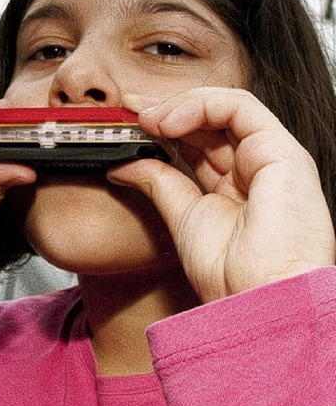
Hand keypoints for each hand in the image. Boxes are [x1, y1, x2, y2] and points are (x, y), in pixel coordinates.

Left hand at [109, 88, 335, 301]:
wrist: (257, 300)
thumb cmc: (232, 274)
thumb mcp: (181, 216)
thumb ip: (158, 183)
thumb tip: (122, 165)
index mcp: (235, 185)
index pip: (199, 140)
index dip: (165, 124)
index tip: (129, 120)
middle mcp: (255, 168)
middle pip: (210, 120)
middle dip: (167, 109)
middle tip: (131, 110)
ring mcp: (270, 157)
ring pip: (225, 106)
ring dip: (180, 105)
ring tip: (147, 119)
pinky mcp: (282, 151)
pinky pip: (240, 108)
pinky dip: (200, 106)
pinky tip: (169, 122)